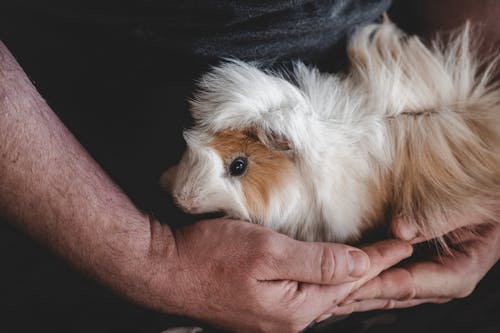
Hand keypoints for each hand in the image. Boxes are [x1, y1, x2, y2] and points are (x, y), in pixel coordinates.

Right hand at [152, 218, 411, 332]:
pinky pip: (307, 296)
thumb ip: (317, 261)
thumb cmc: (208, 256)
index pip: (351, 279)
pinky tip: (333, 282)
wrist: (163, 268)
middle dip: (377, 277)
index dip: (381, 258)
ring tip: (379, 272)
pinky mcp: (261, 307)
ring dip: (354, 283)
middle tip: (403, 260)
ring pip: (326, 297)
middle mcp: (289, 319)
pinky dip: (328, 286)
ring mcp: (274, 316)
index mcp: (296, 307)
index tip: (405, 242)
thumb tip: (361, 265)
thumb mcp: (267, 252)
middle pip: (343, 294)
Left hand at [327, 213, 499, 315]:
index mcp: (455, 275)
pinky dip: (359, 280)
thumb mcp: (472, 209)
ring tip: (319, 299)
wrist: (495, 205)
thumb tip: (400, 230)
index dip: (370, 285)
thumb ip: (438, 219)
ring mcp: (423, 278)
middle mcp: (436, 283)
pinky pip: (383, 277)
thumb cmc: (489, 207)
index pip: (403, 284)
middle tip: (318, 300)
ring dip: (351, 294)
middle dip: (352, 297)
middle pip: (387, 294)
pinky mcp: (413, 267)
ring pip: (382, 291)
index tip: (340, 286)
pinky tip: (336, 283)